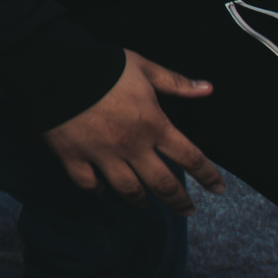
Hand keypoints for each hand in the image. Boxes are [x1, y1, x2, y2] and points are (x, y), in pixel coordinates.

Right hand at [42, 51, 226, 210]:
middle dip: (179, 201)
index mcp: (153, 125)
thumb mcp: (145, 68)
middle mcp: (132, 147)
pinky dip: (97, 189)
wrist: (59, 70)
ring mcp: (102, 156)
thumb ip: (176, 83)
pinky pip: (89, 184)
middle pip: (162, 184)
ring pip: (127, 190)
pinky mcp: (74, 158)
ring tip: (146, 204)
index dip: (208, 175)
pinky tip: (102, 189)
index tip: (218, 188)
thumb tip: (207, 88)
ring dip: (141, 200)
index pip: (189, 157)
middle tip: (187, 211)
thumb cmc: (105, 66)